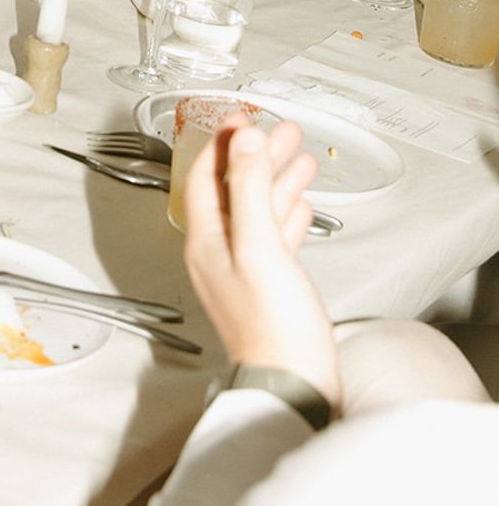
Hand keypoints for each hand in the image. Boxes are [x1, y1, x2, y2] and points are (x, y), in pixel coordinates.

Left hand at [184, 116, 339, 408]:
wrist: (293, 386)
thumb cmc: (273, 327)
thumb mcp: (260, 245)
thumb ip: (250, 189)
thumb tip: (243, 141)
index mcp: (205, 241)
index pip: (205, 178)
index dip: (222, 145)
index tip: (241, 119)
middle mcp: (219, 254)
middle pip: (234, 190)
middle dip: (257, 156)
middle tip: (280, 131)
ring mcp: (243, 271)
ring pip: (257, 210)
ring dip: (276, 180)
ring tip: (299, 155)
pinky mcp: (268, 287)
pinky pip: (273, 237)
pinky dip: (286, 213)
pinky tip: (300, 205)